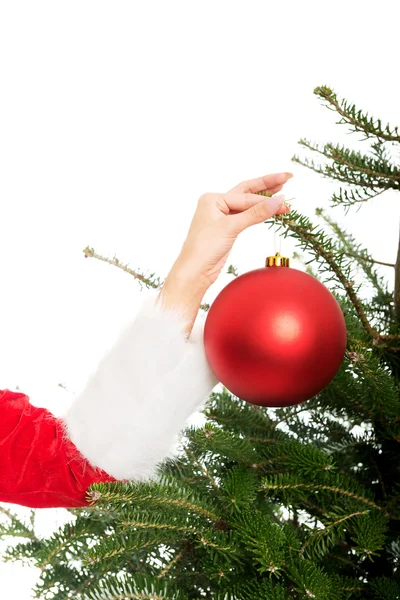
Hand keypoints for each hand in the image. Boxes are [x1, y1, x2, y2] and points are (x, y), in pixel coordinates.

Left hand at [175, 172, 292, 286]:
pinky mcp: (227, 228)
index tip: (284, 202)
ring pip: (247, 204)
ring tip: (283, 189)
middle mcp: (216, 204)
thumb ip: (255, 214)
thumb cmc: (205, 248)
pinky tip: (269, 208)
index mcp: (213, 199)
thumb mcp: (231, 227)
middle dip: (267, 185)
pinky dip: (258, 212)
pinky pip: (246, 215)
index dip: (266, 200)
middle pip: (247, 191)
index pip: (245, 197)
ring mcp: (221, 216)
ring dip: (265, 199)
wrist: (195, 271)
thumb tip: (278, 202)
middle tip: (287, 176)